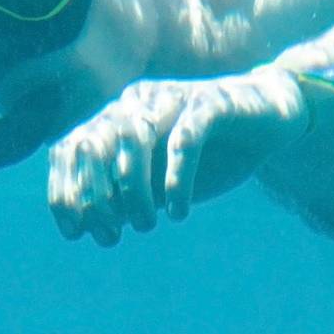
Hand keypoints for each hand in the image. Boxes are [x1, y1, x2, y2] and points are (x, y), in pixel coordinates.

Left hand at [46, 67, 308, 241]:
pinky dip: (176, 180)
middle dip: (96, 196)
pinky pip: (184, 139)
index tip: (75, 233)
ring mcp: (172, 98)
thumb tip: (91, 226)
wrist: (270, 118)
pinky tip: (178, 212)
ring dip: (133, 191)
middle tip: (115, 234)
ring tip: (147, 226)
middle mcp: (135, 103)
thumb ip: (126, 196)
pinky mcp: (211, 103)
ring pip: (134, 139)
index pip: (69, 149)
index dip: (63, 192)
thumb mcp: (160, 183)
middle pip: (94, 143)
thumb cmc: (211, 156)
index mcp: (115, 119)